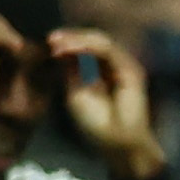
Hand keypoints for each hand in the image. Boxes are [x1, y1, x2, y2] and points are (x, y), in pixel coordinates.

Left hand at [47, 31, 166, 177]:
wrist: (116, 142)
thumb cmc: (96, 123)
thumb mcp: (74, 91)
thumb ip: (71, 70)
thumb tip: (58, 47)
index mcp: (101, 70)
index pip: (85, 48)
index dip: (67, 42)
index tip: (48, 43)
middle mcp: (113, 65)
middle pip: (93, 40)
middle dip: (71, 37)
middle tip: (51, 39)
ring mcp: (123, 66)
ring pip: (100, 41)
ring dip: (77, 40)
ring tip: (57, 44)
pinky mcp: (131, 70)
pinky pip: (108, 50)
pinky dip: (87, 46)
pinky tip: (70, 49)